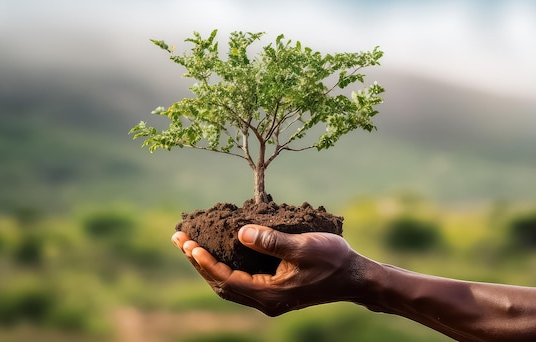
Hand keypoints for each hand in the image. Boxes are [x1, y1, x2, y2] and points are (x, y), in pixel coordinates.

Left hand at [172, 224, 369, 315]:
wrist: (355, 278)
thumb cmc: (333, 260)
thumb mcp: (303, 246)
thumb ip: (272, 242)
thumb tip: (241, 233)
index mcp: (270, 294)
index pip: (226, 280)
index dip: (205, 263)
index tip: (189, 245)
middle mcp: (266, 301)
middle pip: (221, 285)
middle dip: (199, 263)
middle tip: (179, 240)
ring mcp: (270, 299)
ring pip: (229, 285)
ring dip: (208, 266)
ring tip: (190, 246)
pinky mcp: (275, 292)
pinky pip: (240, 282)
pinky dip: (224, 268)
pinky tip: (219, 253)